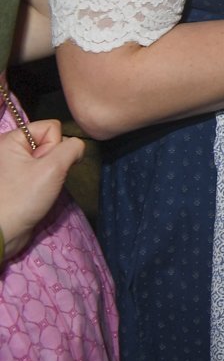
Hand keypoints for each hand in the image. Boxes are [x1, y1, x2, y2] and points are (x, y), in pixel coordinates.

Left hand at [0, 121, 84, 260]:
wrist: (1, 233)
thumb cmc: (22, 198)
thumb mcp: (53, 168)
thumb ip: (72, 148)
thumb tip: (78, 146)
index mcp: (11, 139)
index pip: (51, 127)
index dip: (56, 146)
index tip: (46, 166)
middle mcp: (9, 149)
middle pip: (49, 142)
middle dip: (53, 160)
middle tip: (41, 179)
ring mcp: (12, 165)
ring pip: (47, 158)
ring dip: (50, 173)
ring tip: (39, 189)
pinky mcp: (16, 180)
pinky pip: (40, 172)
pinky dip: (43, 182)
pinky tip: (37, 194)